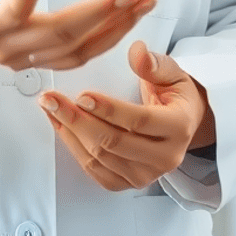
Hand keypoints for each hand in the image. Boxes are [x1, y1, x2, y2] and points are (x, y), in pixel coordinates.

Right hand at [0, 0, 156, 70]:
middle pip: (57, 35)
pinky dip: (107, 38)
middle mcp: (3, 48)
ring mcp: (21, 57)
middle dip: (99, 13)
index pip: (10, 8)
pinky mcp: (34, 57)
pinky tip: (131, 16)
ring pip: (75, 51)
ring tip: (146, 0)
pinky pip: (77, 55)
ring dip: (115, 27)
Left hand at [38, 40, 215, 190]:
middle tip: (52, 100)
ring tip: (51, 108)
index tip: (82, 96)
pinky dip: (74, 148)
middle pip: (114, 143)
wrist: (184, 124)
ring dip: (70, 133)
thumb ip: (154, 63)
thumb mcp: (172, 73)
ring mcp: (146, 175)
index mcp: (178, 127)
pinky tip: (61, 127)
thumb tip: (137, 52)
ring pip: (100, 158)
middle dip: (77, 120)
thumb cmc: (176, 96)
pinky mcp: (129, 183)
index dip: (109, 110)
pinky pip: (96, 171)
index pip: (139, 121)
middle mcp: (165, 157)